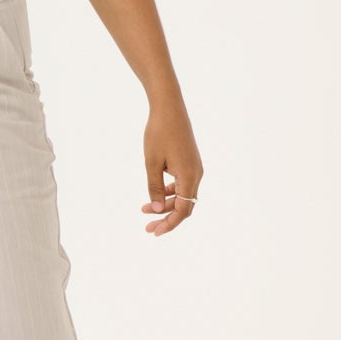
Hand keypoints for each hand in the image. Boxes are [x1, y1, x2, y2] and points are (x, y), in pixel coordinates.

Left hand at [142, 106, 202, 235]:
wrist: (169, 108)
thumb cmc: (158, 133)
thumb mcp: (151, 163)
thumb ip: (154, 187)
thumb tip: (155, 209)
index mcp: (188, 176)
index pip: (182, 210)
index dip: (169, 224)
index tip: (154, 232)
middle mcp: (196, 175)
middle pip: (185, 206)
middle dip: (167, 219)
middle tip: (148, 228)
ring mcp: (195, 168)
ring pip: (183, 196)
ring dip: (166, 205)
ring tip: (144, 210)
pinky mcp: (191, 162)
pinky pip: (183, 184)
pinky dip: (170, 192)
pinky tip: (155, 194)